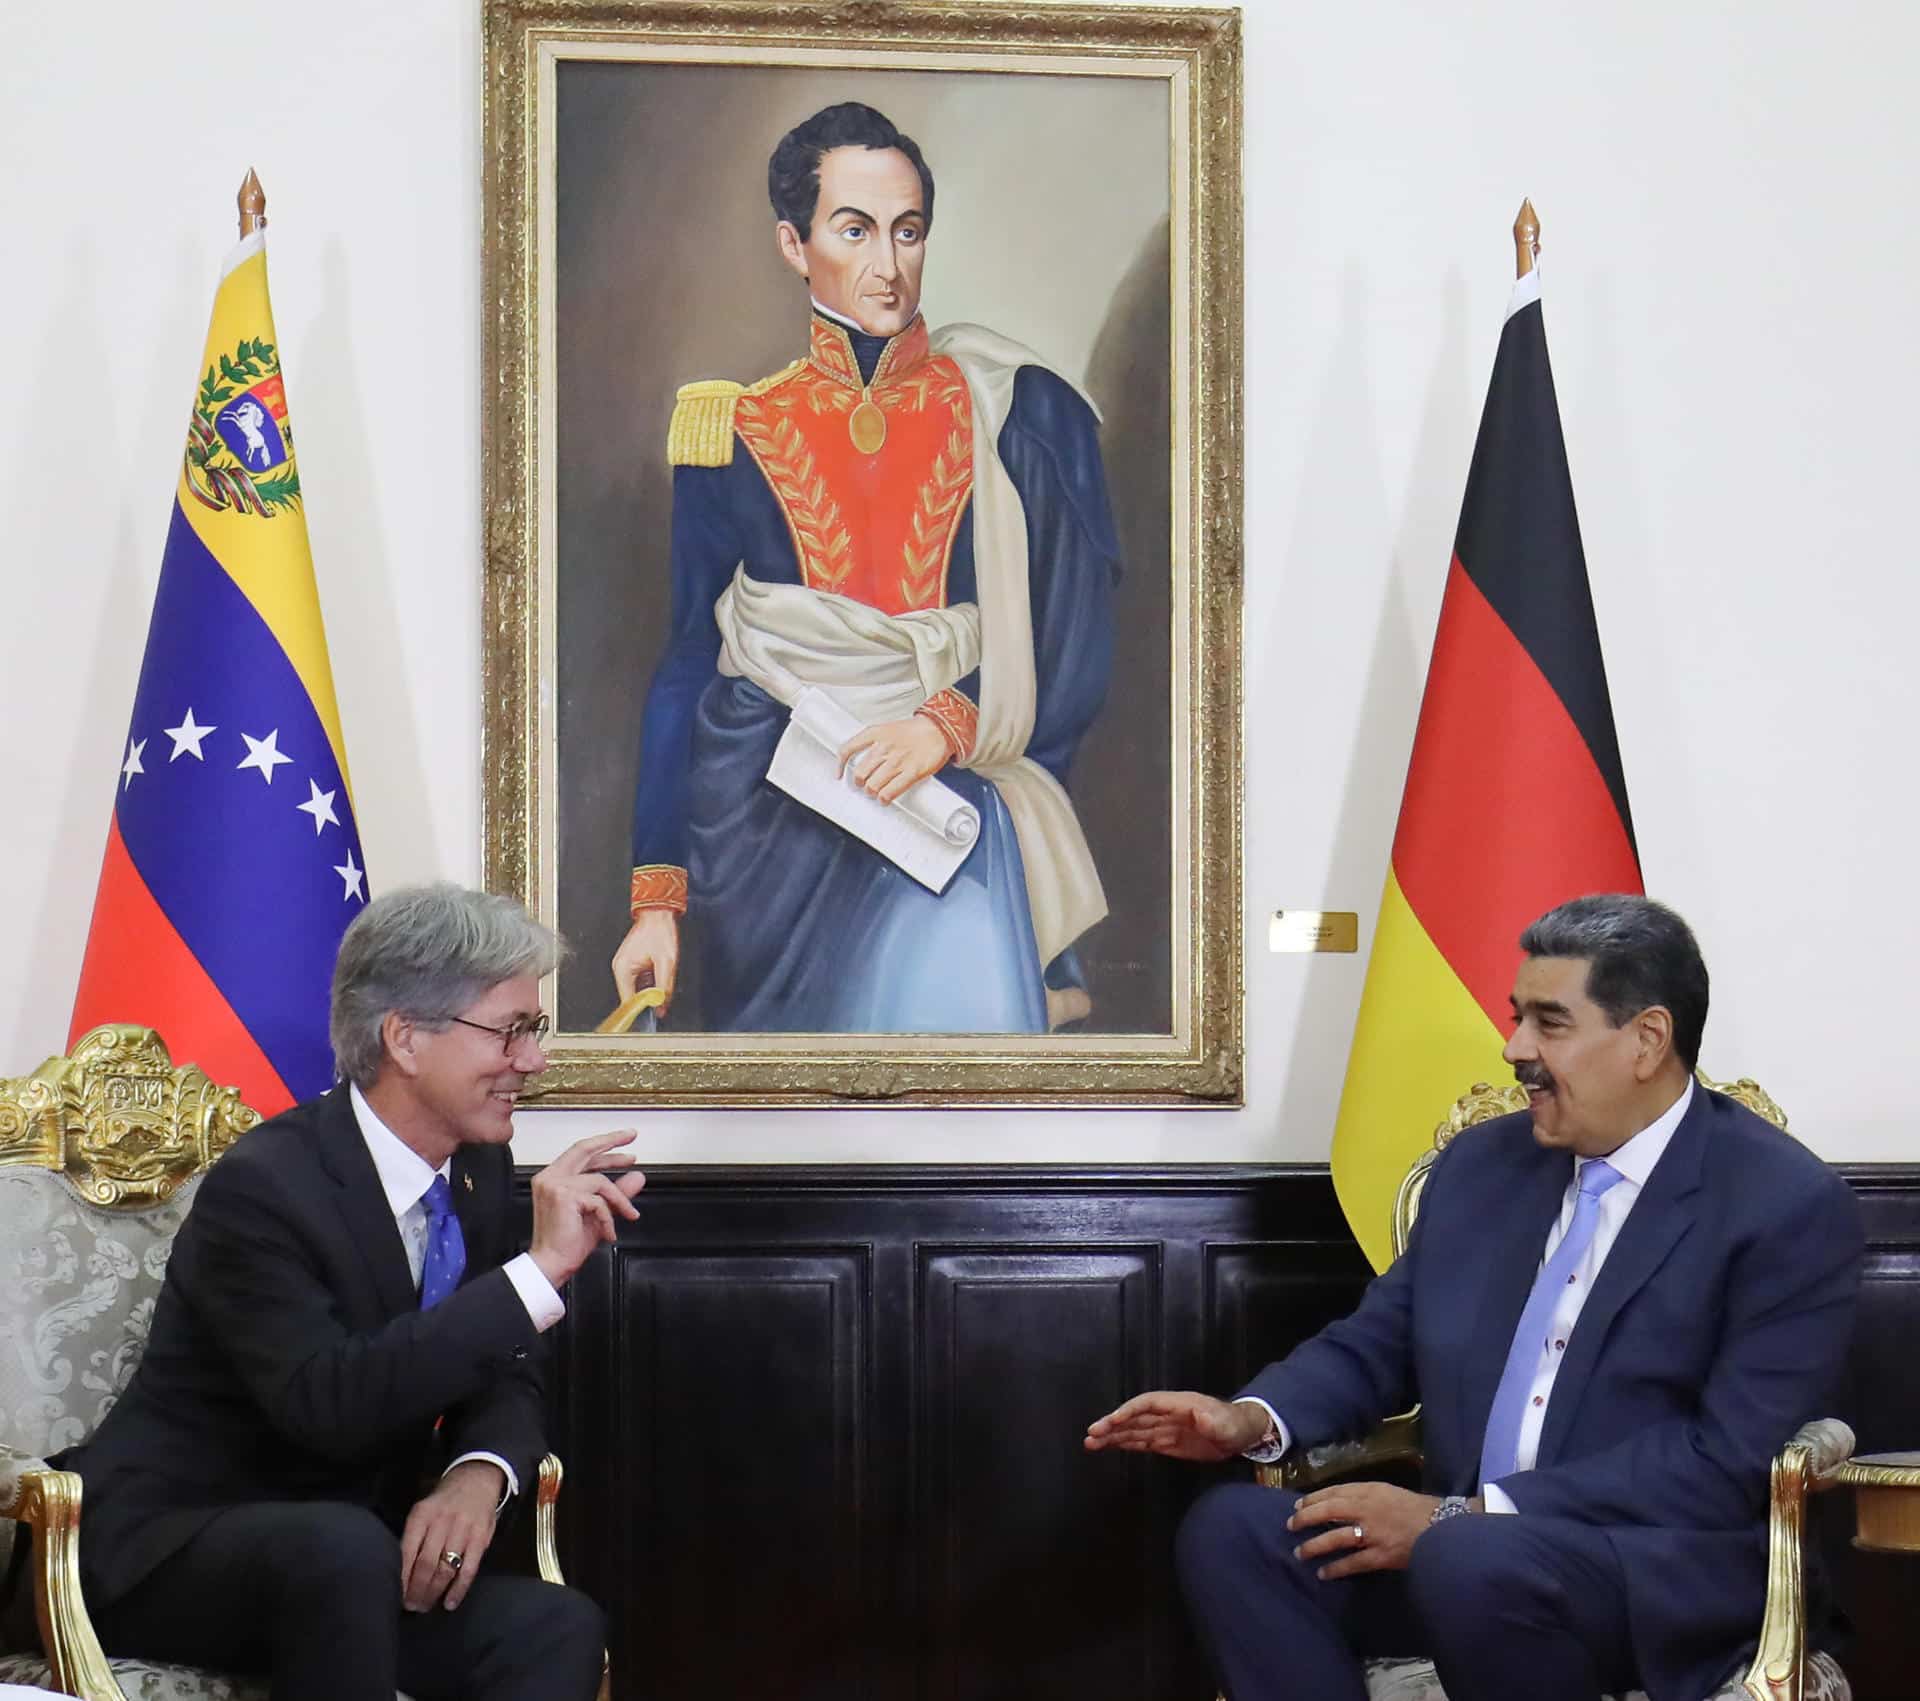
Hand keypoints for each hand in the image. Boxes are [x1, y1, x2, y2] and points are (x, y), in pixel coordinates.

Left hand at [400, 1459, 502, 1611]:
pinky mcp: (481, 1537)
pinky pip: (468, 1569)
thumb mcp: (423, 1511)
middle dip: (416, 1590)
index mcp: (422, 1515)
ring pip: (445, 1569)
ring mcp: (463, 1529)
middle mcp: (442, 1521)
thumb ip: (414, 1537)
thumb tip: (401, 1574)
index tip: (397, 1597)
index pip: (407, 1553)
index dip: (401, 1579)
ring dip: (434, 1592)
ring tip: (426, 1606)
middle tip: (412, 1607)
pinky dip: (459, 1589)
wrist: (477, 1478)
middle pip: (425, 1564)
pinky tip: (450, 1603)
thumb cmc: (444, 1501)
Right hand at [527, 1132, 645, 1288]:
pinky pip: (599, 1200)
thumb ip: (617, 1193)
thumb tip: (637, 1176)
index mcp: (553, 1178)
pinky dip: (609, 1217)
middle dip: (611, 1140)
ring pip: (600, 1181)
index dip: (604, 1145)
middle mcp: (550, 1177)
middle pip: (585, 1149)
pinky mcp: (564, 1196)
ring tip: (627, 1215)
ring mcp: (555, 1185)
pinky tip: (609, 1233)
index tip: (625, 1140)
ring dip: (619, 1199)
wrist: (551, 1264)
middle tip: (631, 1136)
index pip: (581, 1153)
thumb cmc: (568, 1242)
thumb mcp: (599, 1212)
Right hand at [612, 909, 678, 1010]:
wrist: (659, 914)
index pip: (627, 1001)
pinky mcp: (631, 964)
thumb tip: (661, 1007)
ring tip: (661, 985)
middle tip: (661, 1004)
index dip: (639, 1012)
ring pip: (636, 990)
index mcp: (623, 969)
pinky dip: (649, 984)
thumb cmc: (661, 932)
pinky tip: (658, 978)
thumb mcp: (667, 962)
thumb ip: (664, 987)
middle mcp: (620, 969)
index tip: (651, 1019)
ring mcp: (624, 966)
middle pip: (631, 997)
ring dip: (649, 993)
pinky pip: (639, 982)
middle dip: (647, 1002)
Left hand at [838, 716, 948, 803]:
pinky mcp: (911, 773)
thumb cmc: (915, 731)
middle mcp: (884, 747)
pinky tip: (885, 798)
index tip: (838, 774)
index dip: (840, 765)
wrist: (939, 729)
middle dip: (860, 783)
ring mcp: (897, 761)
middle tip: (864, 784)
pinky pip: (889, 792)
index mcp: (876, 733)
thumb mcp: (888, 728)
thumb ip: (873, 742)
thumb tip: (861, 760)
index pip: (848, 749)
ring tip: (876, 792)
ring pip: (872, 786)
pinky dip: (884, 799)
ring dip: (872, 792)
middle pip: (859, 773)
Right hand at [1084, 1391, 1271, 1461]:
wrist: (1242, 1435)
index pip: (1147, 1404)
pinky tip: (1109, 1446)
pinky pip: (1141, 1442)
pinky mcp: (1167, 1443)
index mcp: (1178, 1404)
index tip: (1112, 1421)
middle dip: (1112, 1425)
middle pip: (1135, 1417)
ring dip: (1113, 1436)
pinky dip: (1124, 1443)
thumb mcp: (1226, 1423)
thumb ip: (1212, 1421)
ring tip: (1090, 1443)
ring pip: (1134, 1430)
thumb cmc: (1234, 1425)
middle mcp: (1167, 1414)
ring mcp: (1165, 1428)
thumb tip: (1199, 1415)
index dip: (1129, 1410)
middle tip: (1091, 1435)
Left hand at [1287, 1481, 1461, 1578]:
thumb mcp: (1388, 1492)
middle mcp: (1367, 1509)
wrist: (1443, 1527)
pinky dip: (1336, 1568)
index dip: (1313, 1499)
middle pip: (1329, 1511)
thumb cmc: (1416, 1508)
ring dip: (1315, 1546)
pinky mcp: (1381, 1556)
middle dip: (1306, 1518)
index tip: (1298, 1505)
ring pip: (1336, 1538)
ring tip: (1300, 1552)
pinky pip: (1353, 1563)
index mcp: (1369, 1490)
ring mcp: (1373, 1533)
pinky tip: (1323, 1573)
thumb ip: (1364, 1496)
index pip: (1334, 1492)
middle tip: (1291, 1525)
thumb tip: (1337, 1503)